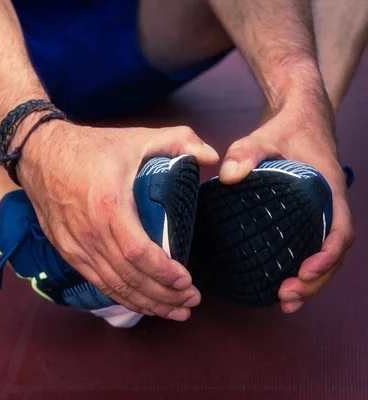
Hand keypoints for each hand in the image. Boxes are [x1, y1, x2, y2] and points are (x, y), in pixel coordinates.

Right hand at [16, 120, 219, 320]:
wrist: (40, 154)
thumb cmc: (89, 148)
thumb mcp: (137, 138)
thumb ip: (180, 140)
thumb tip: (213, 158)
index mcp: (109, 206)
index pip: (139, 253)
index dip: (164, 273)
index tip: (188, 280)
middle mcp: (90, 232)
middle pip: (129, 277)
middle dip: (164, 296)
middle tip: (191, 302)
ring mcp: (76, 245)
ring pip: (114, 286)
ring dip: (146, 303)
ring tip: (174, 310)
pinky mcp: (67, 251)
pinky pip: (97, 282)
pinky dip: (122, 297)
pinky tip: (141, 303)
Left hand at [219, 101, 354, 313]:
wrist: (300, 119)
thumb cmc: (285, 129)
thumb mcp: (263, 136)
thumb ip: (245, 152)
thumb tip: (227, 176)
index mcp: (329, 189)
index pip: (340, 230)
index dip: (327, 255)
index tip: (305, 271)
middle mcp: (331, 206)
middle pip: (334, 253)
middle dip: (315, 280)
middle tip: (286, 297)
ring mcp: (320, 213)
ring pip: (324, 254)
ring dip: (310, 282)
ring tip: (285, 301)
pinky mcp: (307, 216)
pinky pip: (310, 246)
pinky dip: (301, 268)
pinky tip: (280, 283)